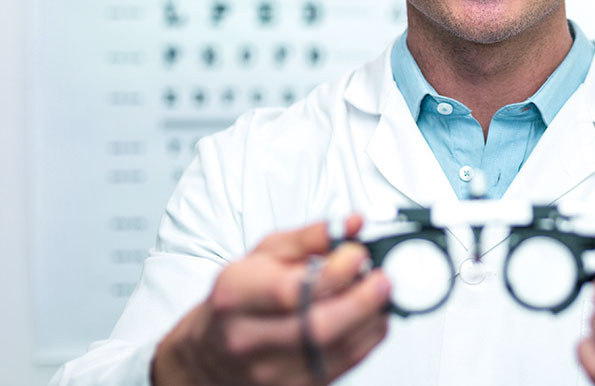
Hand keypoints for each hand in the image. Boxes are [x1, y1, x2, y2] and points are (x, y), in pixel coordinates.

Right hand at [152, 215, 390, 385]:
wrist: (211, 353)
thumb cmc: (238, 298)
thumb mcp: (262, 254)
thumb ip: (309, 236)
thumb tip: (352, 224)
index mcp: (236, 295)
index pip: (291, 291)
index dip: (335, 272)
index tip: (359, 254)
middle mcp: (248, 338)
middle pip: (318, 327)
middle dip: (362, 301)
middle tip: (383, 279)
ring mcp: (270, 371)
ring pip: (336, 350)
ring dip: (370, 319)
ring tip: (380, 295)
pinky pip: (342, 366)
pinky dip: (366, 340)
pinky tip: (371, 318)